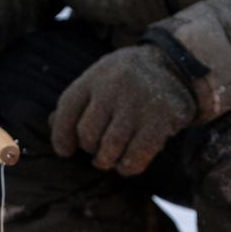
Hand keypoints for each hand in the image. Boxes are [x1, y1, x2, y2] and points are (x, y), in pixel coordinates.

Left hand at [50, 45, 196, 175]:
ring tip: (109, 158)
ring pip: (109, 148)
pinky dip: (127, 166)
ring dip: (106, 160)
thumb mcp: (101, 78)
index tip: (65, 151)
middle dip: (89, 148)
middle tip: (97, 149)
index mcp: (97, 76)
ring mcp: (138, 104)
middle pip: (87, 133)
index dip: (61, 135)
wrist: (178, 64)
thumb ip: (78, 102)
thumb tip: (52, 126)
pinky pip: (135, 156)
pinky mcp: (160, 121)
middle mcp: (115, 87)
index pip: (67, 108)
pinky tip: (127, 163)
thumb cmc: (129, 79)